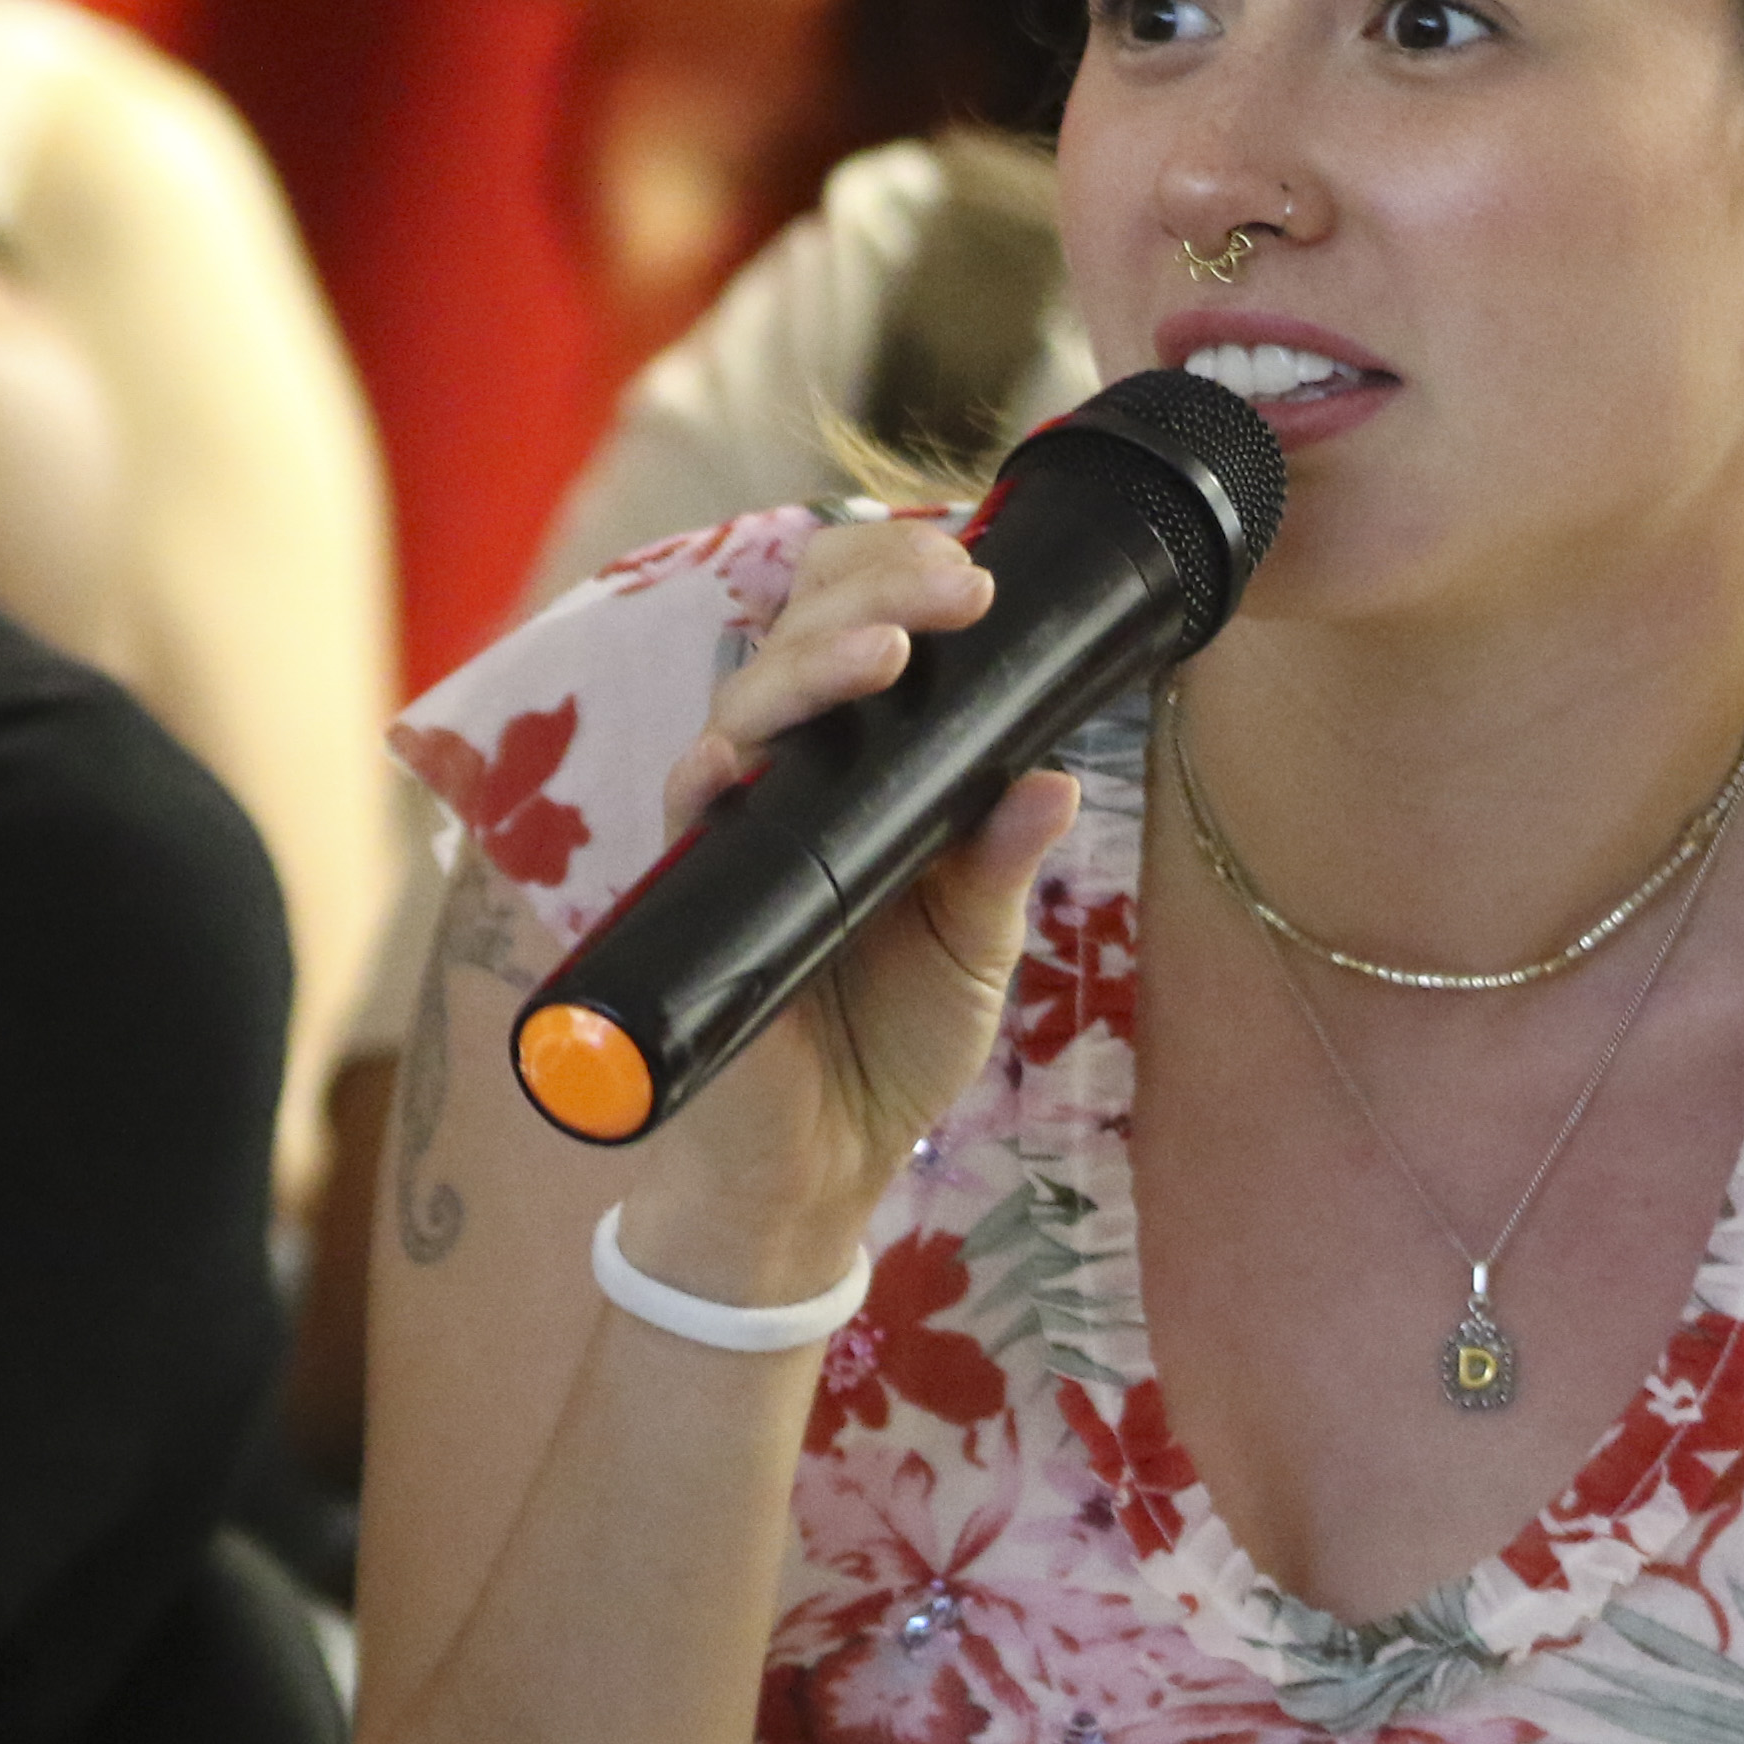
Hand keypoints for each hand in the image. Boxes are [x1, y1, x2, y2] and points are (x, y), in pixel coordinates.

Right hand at [630, 516, 1076, 1256]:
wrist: (823, 1164)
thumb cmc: (892, 1042)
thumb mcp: (973, 946)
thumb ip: (1001, 862)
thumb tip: (1056, 778)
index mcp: (862, 768)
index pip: (860, 634)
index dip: (901, 585)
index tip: (977, 579)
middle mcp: (788, 777)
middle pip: (802, 639)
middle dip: (874, 595)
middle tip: (955, 586)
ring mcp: (732, 827)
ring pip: (747, 704)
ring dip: (810, 665)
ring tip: (884, 653)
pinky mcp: (689, 892)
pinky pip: (687, 811)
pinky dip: (713, 773)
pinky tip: (743, 757)